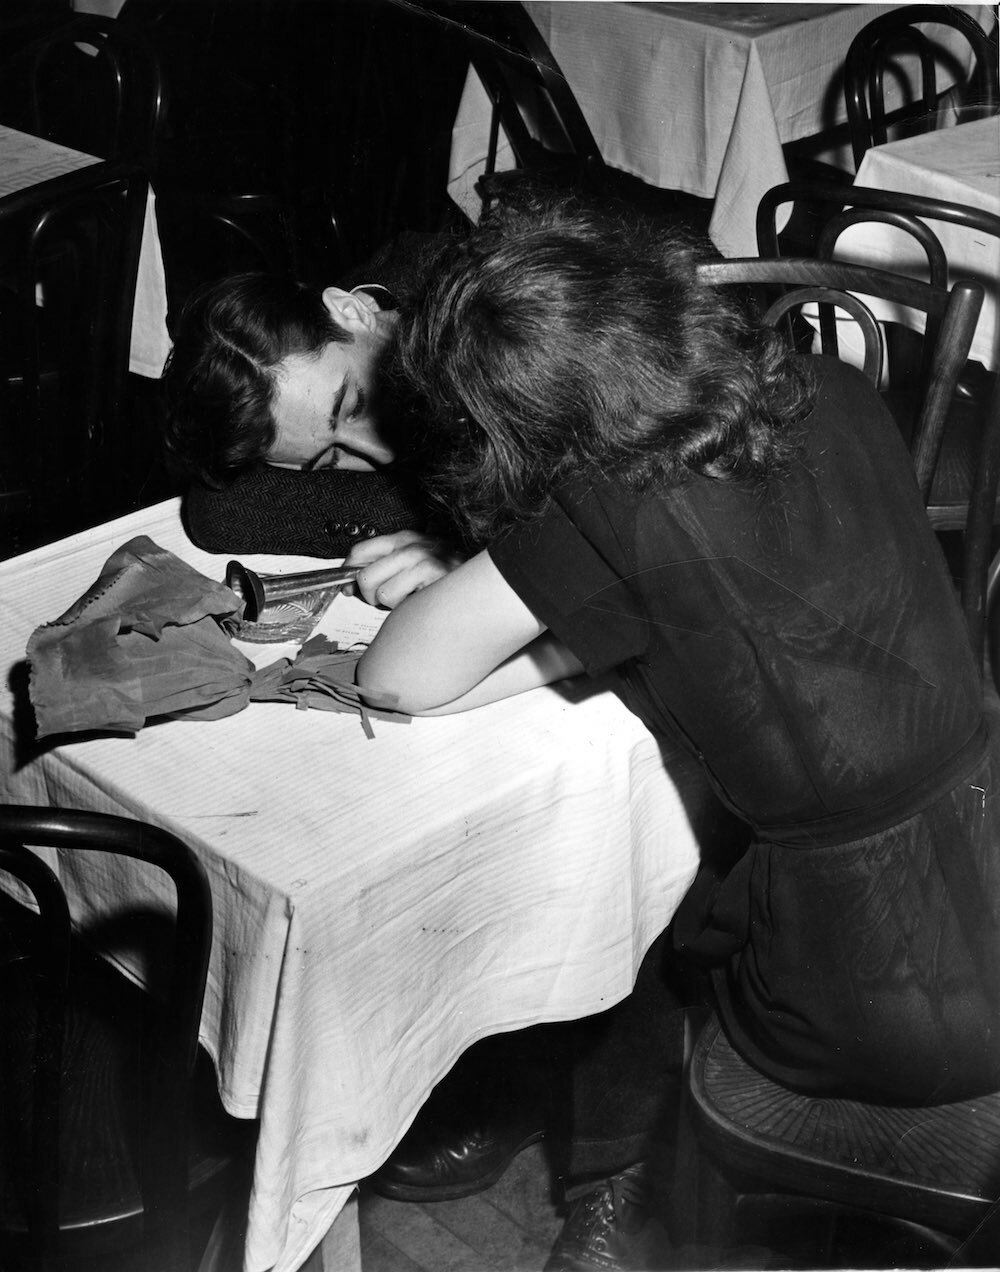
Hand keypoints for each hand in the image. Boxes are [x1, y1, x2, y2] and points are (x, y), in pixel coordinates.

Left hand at [344, 531, 465, 608]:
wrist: (483, 584)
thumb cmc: (446, 578)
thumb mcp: (412, 567)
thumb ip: (381, 573)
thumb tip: (349, 588)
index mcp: (404, 539)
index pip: (360, 551)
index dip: (348, 572)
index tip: (349, 587)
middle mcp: (411, 545)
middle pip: (364, 575)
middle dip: (369, 595)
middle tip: (386, 600)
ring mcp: (421, 559)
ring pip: (378, 590)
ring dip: (390, 604)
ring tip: (409, 599)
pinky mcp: (430, 575)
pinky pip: (394, 599)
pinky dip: (402, 607)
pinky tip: (419, 601)